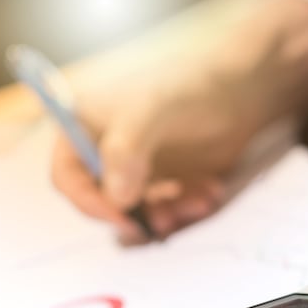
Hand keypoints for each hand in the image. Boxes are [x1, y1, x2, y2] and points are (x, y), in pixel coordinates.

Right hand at [50, 0, 307, 242]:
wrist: (239, 86)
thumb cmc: (187, 86)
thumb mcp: (151, 110)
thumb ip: (125, 150)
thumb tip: (117, 197)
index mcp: (85, 129)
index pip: (67, 178)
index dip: (88, 202)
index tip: (122, 217)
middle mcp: (107, 153)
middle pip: (104, 202)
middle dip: (135, 217)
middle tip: (164, 221)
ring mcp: (139, 169)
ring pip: (142, 212)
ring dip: (167, 216)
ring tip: (197, 203)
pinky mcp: (170, 180)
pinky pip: (171, 208)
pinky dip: (189, 207)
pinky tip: (211, 192)